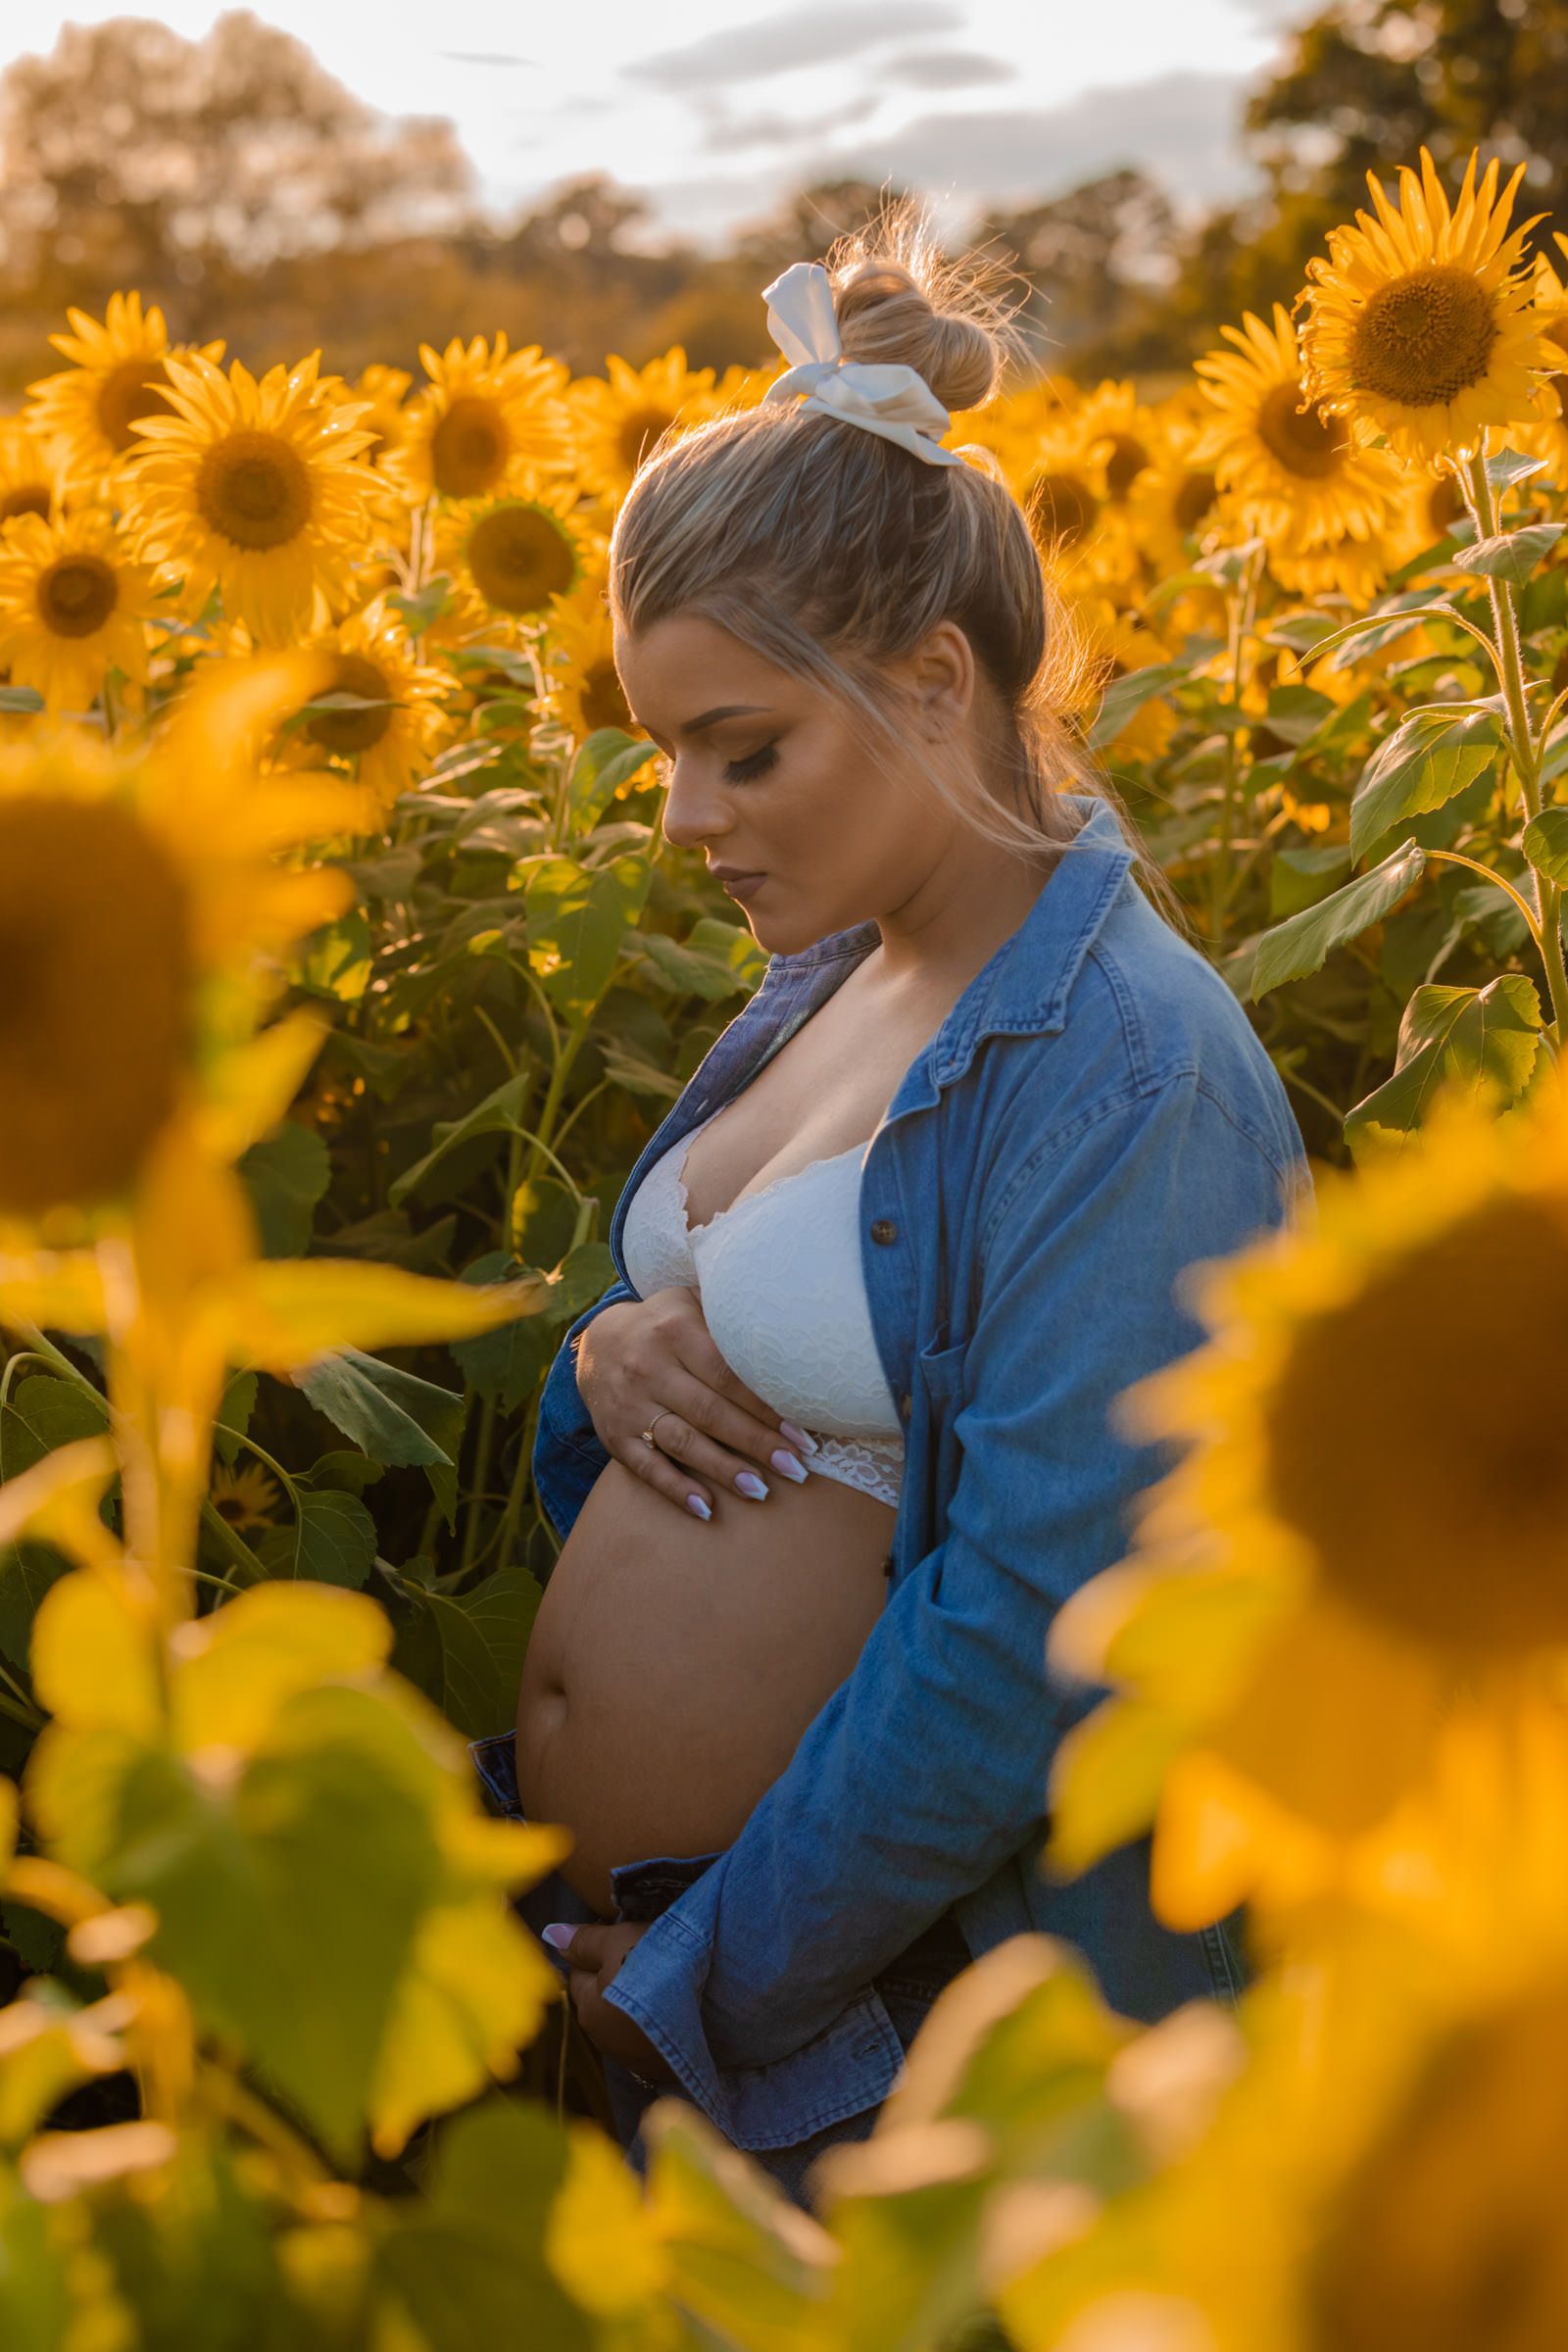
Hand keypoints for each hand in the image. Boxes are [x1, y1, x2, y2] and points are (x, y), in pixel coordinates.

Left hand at [546, 1920, 674, 2083]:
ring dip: (636, 2004)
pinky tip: (676, 2009)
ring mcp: (636, 2060)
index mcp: (589, 2011)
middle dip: (614, 1980)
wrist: (715, 2007)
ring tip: (664, 1980)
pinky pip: (651, 2040)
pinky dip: (656, 2025)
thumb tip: (549, 1934)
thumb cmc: (656, 1967)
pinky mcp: (664, 2070)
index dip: (597, 1950)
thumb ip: (584, 1941)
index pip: (580, 1973)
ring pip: (625, 2022)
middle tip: (644, 1954)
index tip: (622, 1933)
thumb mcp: (618, 1941)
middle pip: (601, 2000)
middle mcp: (605, 2042)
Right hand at [575, 1284, 816, 1520]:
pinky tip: (706, 1507)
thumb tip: (794, 1336)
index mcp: (675, 1331)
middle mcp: (649, 1368)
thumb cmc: (666, 1325)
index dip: (765, 1407)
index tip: (801, 1433)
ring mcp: (630, 1405)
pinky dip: (676, 1489)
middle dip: (756, 1443)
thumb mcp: (692, 1303)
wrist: (598, 1344)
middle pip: (710, 1412)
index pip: (727, 1375)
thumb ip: (731, 1319)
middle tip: (796, 1468)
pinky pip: (647, 1467)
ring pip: (682, 1442)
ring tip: (760, 1490)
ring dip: (723, 1469)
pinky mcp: (615, 1436)